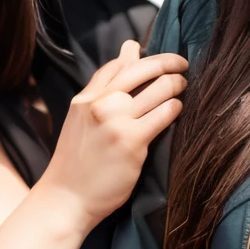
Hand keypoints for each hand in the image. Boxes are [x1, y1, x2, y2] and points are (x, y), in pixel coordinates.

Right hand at [40, 40, 186, 230]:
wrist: (67, 198)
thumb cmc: (77, 161)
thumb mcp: (81, 119)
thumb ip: (102, 88)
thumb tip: (128, 50)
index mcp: (85, 99)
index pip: (118, 65)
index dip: (143, 56)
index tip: (162, 60)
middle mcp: (100, 104)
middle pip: (144, 69)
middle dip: (170, 62)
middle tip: (183, 66)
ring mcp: (117, 121)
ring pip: (160, 88)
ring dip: (177, 85)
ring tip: (183, 88)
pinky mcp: (133, 141)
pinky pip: (165, 113)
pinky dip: (176, 108)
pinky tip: (178, 111)